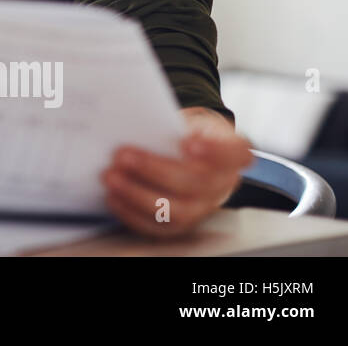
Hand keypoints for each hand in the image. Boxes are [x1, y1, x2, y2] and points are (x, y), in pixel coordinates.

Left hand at [100, 106, 253, 237]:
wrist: (185, 153)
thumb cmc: (181, 133)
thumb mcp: (184, 120)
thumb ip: (169, 122)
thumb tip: (134, 123)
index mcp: (229, 153)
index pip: (236, 153)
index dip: (215, 150)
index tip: (187, 142)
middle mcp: (222, 184)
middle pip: (196, 183)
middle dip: (154, 169)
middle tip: (121, 155)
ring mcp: (202, 208)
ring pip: (177, 211)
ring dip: (138, 195)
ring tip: (111, 177)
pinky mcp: (180, 225)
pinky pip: (157, 226)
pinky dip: (131, 213)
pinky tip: (112, 197)